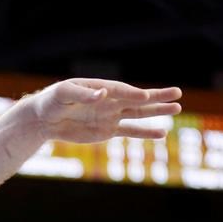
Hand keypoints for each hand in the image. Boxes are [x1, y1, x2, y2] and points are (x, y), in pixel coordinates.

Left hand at [29, 79, 181, 142]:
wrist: (44, 119)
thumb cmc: (52, 101)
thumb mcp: (63, 94)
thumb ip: (82, 94)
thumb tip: (102, 94)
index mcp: (101, 88)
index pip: (120, 91)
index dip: (131, 94)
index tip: (144, 96)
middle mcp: (110, 101)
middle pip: (137, 99)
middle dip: (156, 96)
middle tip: (177, 93)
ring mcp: (111, 116)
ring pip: (138, 114)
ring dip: (157, 112)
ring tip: (178, 108)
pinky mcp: (107, 130)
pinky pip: (130, 131)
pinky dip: (145, 133)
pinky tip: (162, 134)